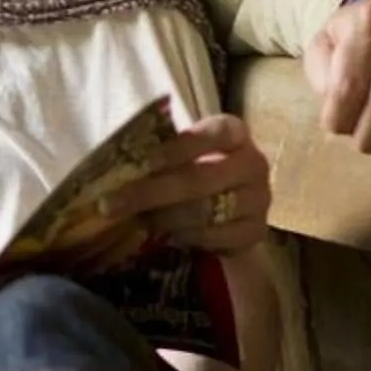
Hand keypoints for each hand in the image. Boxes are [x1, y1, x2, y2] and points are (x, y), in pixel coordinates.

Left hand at [95, 113, 275, 252]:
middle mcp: (254, 163)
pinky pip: (216, 237)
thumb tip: (113, 169)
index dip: (176, 149)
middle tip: (111, 204)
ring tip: (138, 219)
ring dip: (165, 218)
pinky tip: (166, 234)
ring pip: (207, 212)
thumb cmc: (196, 168)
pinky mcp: (257, 231)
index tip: (142, 163)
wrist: (230, 205)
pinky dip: (186, 237)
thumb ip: (158, 155)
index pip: (210, 135)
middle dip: (152, 192)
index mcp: (234, 132)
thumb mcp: (181, 153)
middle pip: (202, 179)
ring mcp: (259, 200)